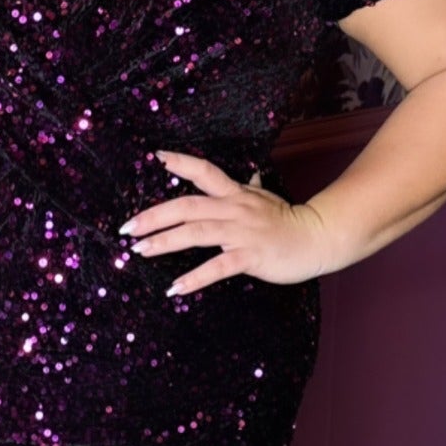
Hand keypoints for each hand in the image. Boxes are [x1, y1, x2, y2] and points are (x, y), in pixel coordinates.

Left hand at [120, 149, 334, 295]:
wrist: (318, 238)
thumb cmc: (290, 220)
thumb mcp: (268, 199)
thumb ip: (252, 189)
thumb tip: (250, 175)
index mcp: (236, 194)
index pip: (205, 172)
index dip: (181, 162)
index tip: (155, 157)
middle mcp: (235, 209)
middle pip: (187, 206)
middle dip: (154, 216)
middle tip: (127, 228)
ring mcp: (242, 232)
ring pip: (196, 233)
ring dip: (165, 242)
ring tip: (140, 251)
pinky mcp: (250, 256)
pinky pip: (217, 267)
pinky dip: (194, 278)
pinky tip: (174, 288)